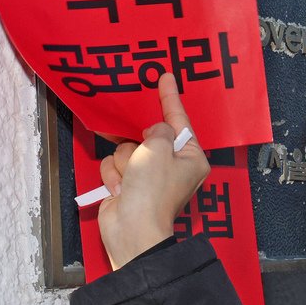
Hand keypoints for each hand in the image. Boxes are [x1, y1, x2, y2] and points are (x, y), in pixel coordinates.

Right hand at [97, 73, 209, 268]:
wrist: (132, 229)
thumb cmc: (152, 189)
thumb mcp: (158, 149)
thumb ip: (158, 130)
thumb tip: (154, 133)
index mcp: (191, 158)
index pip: (180, 121)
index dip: (170, 98)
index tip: (165, 76)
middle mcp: (173, 166)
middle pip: (148, 137)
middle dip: (138, 147)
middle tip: (141, 160)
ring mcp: (149, 177)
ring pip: (126, 150)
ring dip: (124, 164)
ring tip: (129, 182)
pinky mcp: (128, 186)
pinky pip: (114, 166)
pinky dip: (114, 176)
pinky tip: (119, 191)